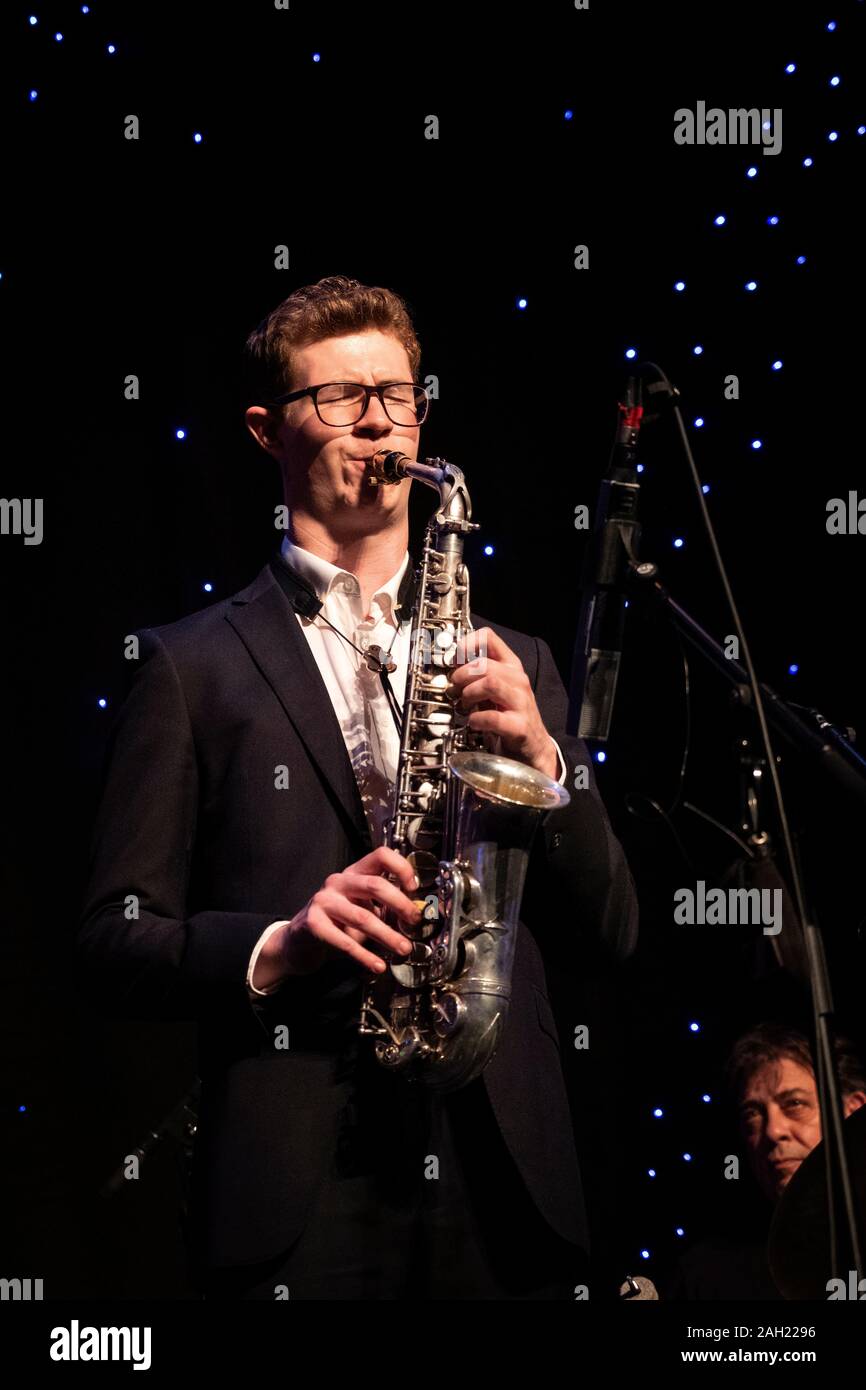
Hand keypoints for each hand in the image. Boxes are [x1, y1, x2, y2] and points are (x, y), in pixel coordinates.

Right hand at [255, 847, 422, 988]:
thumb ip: (386, 909)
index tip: (414, 888)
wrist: (299, 942)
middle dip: (400, 905)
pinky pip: (344, 941)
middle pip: (375, 885)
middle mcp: (339, 882)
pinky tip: (377, 965)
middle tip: (414, 922)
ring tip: (403, 948)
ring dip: (387, 935)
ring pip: (363, 917)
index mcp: (355, 873)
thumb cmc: (337, 924)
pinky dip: (365, 956)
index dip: (401, 868)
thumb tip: (416, 915)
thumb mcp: (363, 909)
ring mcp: (324, 900)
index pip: (381, 856)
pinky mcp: (313, 923)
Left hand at [449, 627, 557, 777]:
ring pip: (490, 683)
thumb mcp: (494, 691)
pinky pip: (494, 717)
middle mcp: (517, 681)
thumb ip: (477, 676)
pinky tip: (473, 722)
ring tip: (464, 704)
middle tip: (454, 689)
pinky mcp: (519, 726)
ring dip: (469, 693)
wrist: (533, 748)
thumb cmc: (510, 717)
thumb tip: (452, 666)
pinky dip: (477, 719)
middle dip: (462, 675)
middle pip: (484, 664)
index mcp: (510, 667)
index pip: (489, 638)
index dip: (466, 645)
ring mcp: (521, 703)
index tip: (454, 660)